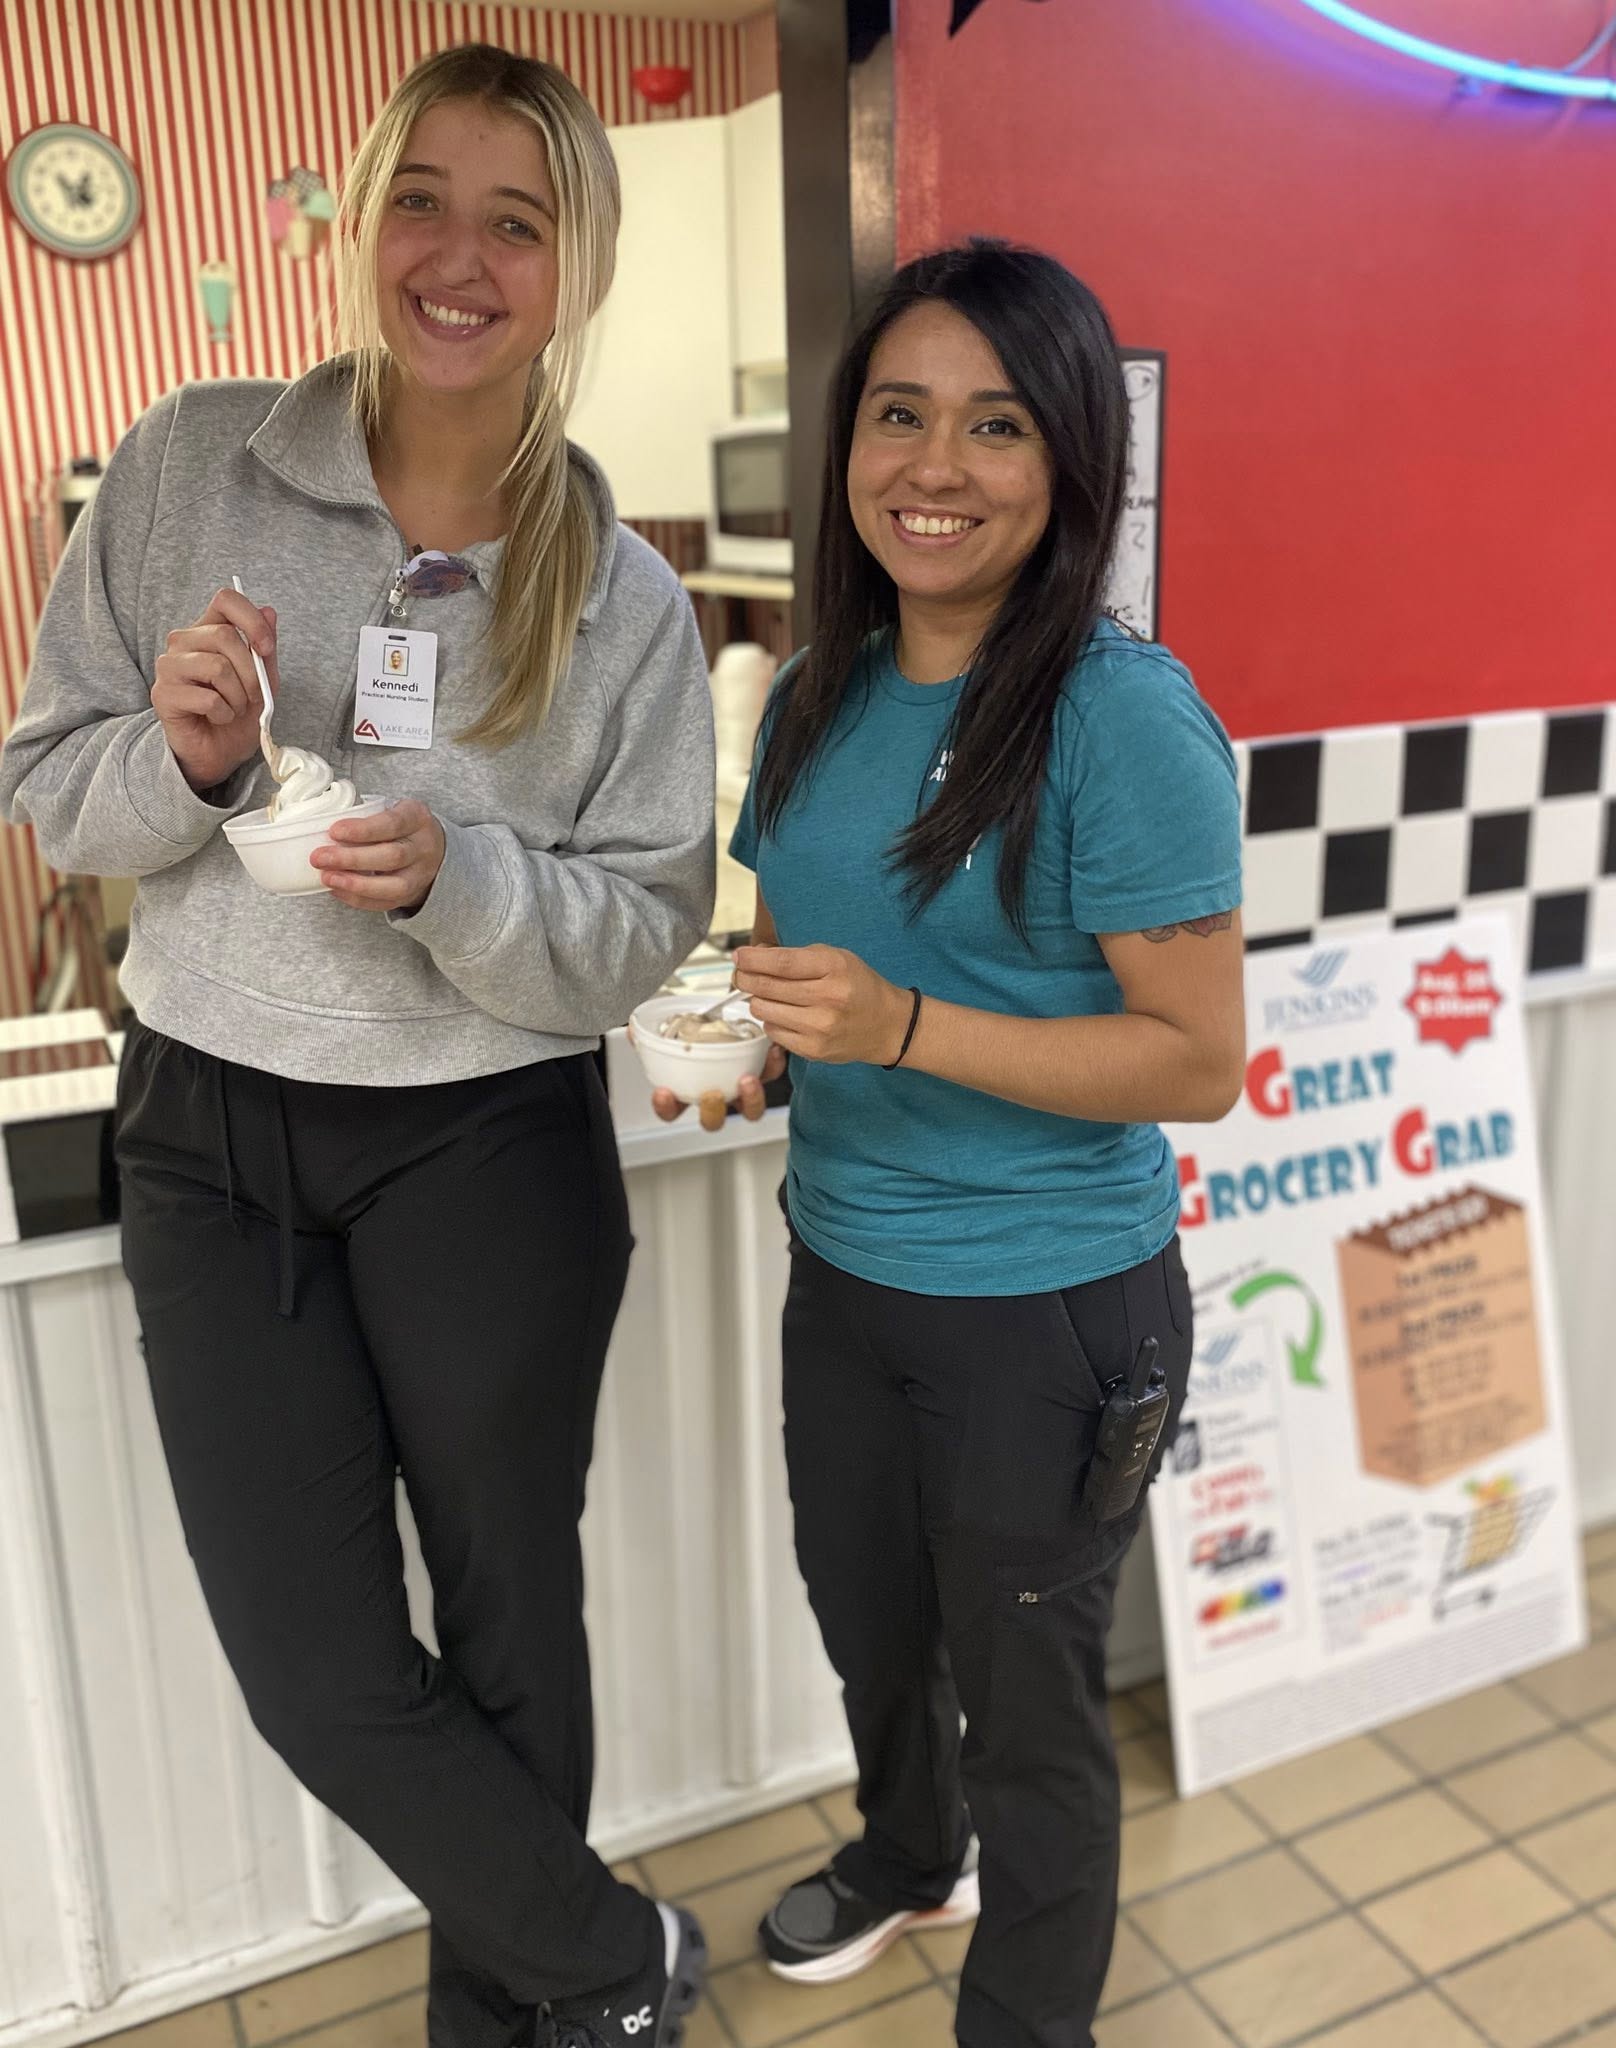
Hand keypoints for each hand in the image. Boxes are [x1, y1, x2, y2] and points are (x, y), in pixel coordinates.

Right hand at [152, 586, 280, 792]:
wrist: (218, 753)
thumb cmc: (238, 713)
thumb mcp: (263, 681)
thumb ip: (265, 649)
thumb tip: (270, 611)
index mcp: (208, 630)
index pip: (226, 599)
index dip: (252, 619)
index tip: (266, 648)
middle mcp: (183, 641)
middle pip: (225, 635)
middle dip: (251, 673)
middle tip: (252, 696)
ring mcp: (169, 666)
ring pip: (217, 667)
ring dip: (237, 696)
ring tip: (232, 708)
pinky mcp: (162, 694)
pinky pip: (208, 698)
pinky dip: (223, 714)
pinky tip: (216, 718)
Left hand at [311, 798, 445, 911]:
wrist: (431, 848)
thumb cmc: (399, 826)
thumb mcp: (390, 809)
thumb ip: (364, 816)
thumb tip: (321, 827)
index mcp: (417, 818)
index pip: (392, 823)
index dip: (362, 830)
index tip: (334, 831)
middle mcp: (423, 847)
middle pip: (392, 857)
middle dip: (352, 859)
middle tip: (319, 858)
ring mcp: (420, 874)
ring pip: (393, 886)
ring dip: (356, 884)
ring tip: (327, 878)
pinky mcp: (411, 895)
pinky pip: (386, 903)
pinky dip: (358, 899)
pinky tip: (337, 890)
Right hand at [632, 1023, 787, 1125]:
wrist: (730, 1014)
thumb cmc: (697, 1030)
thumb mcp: (671, 1029)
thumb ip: (651, 1032)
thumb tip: (634, 1031)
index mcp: (687, 1090)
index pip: (671, 1110)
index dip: (666, 1107)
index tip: (663, 1092)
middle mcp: (716, 1095)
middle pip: (713, 1120)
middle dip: (712, 1112)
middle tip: (711, 1094)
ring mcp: (741, 1089)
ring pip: (750, 1110)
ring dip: (750, 1099)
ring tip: (746, 1079)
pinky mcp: (764, 1072)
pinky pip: (772, 1075)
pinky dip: (773, 1064)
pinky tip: (771, 1050)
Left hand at [734, 944, 909, 1064]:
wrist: (886, 1024)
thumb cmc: (856, 986)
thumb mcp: (834, 958)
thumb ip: (795, 956)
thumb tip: (753, 957)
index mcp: (834, 968)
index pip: (781, 962)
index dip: (753, 959)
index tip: (738, 955)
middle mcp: (828, 998)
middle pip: (767, 986)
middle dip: (746, 978)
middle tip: (741, 974)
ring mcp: (820, 1027)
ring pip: (763, 1010)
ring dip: (758, 1000)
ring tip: (769, 996)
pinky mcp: (813, 1049)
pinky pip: (773, 1031)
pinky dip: (772, 1020)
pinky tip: (784, 1014)